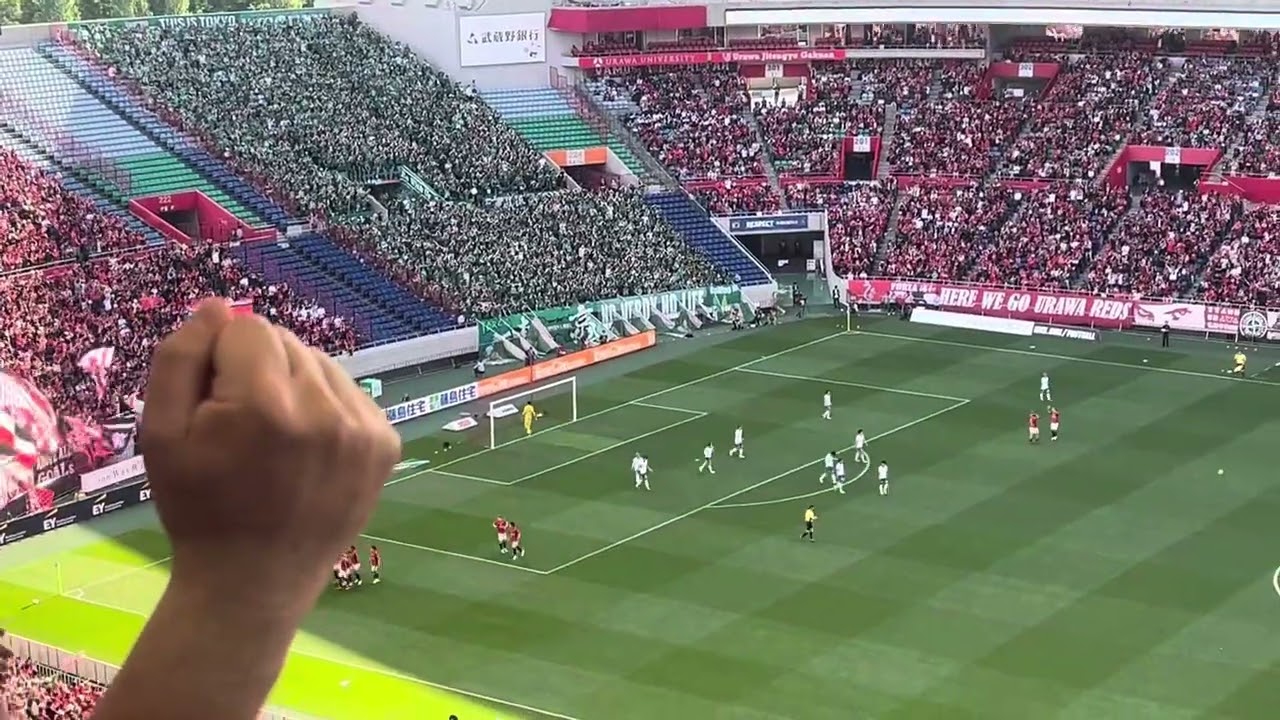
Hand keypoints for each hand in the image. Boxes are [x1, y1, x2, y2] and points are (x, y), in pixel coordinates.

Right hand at [140, 300, 399, 610]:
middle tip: (243, 428)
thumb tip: (218, 307)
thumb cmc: (198, 507)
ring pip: (321, 363)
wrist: (254, 582)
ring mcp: (364, 427)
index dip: (220, 360)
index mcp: (265, 404)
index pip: (245, 327)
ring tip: (276, 439)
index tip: (214, 405)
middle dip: (257, 369)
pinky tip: (307, 450)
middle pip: (286, 341)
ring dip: (295, 385)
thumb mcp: (160, 432)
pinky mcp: (386, 443)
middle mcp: (325, 408)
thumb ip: (181, 358)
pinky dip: (327, 408)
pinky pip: (349, 393)